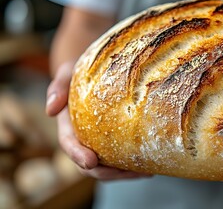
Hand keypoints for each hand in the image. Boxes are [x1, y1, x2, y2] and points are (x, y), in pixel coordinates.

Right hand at [46, 62, 151, 179]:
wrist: (94, 72)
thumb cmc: (79, 71)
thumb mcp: (68, 73)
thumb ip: (58, 87)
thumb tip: (50, 110)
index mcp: (68, 126)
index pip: (69, 144)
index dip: (78, 155)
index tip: (90, 162)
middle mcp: (83, 139)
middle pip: (90, 165)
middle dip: (107, 172)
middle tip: (129, 172)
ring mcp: (98, 144)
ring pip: (108, 167)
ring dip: (124, 174)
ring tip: (145, 172)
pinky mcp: (113, 143)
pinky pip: (121, 159)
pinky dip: (133, 167)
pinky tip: (150, 167)